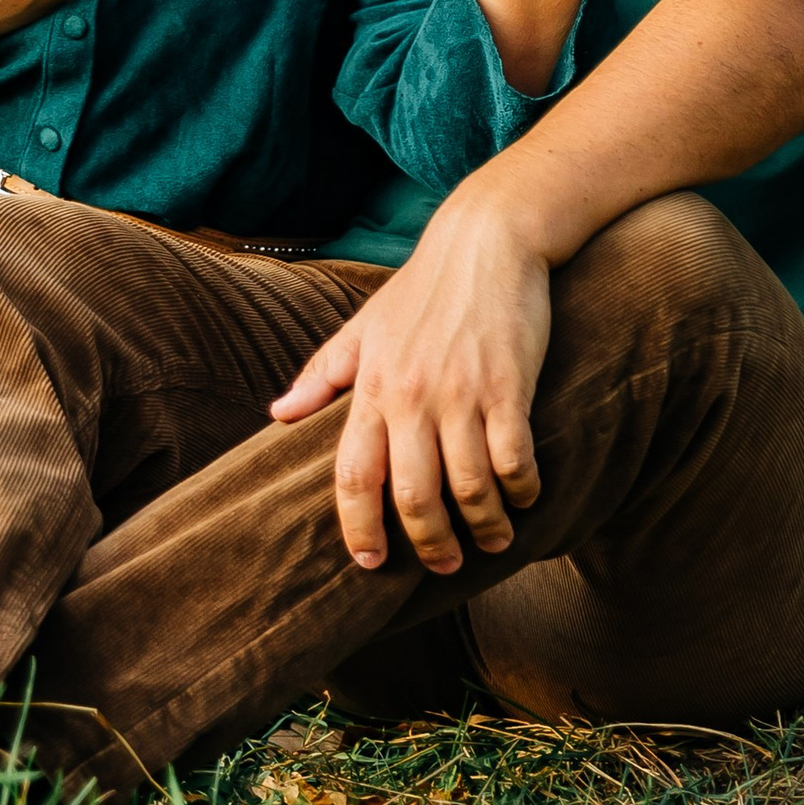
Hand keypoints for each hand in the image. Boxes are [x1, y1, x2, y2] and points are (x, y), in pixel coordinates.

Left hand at [271, 178, 555, 571]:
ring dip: (485, 526)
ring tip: (493, 540)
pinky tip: (525, 496)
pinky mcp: (510, 386)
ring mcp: (462, 393)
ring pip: (470, 487)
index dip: (359, 526)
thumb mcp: (364, 326)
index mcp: (372, 386)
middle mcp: (412, 396)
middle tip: (444, 564)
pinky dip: (521, 489)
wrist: (486, 239)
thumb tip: (278, 413)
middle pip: (414, 495)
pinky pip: (514, 458)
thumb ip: (323, 374)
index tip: (369, 562)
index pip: (354, 474)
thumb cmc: (423, 286)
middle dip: (430, 543)